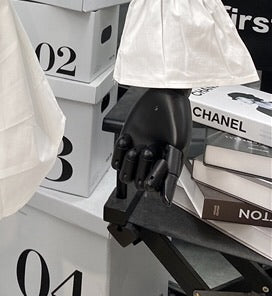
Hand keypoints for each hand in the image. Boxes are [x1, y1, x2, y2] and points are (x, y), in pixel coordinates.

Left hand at [111, 88, 190, 205]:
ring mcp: (137, 150)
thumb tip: (165, 200)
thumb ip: (171, 173)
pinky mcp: (125, 139)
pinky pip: (117, 157)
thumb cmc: (176, 119)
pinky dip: (119, 153)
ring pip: (126, 173)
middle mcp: (151, 160)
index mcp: (165, 165)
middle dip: (142, 172)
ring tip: (137, 150)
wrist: (163, 96)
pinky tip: (127, 141)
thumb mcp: (177, 148)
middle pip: (139, 181)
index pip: (155, 187)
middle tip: (148, 154)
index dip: (153, 184)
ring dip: (129, 165)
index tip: (152, 182)